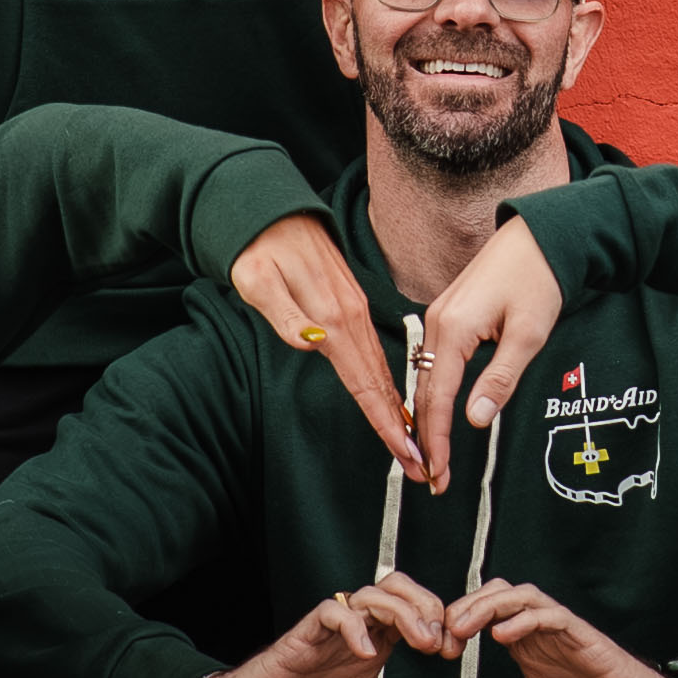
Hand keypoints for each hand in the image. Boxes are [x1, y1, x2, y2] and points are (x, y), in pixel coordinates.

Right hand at [174, 587, 461, 677]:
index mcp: (370, 654)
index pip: (414, 614)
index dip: (440, 623)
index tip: (454, 653)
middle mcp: (352, 638)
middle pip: (397, 590)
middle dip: (426, 605)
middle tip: (440, 641)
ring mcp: (327, 636)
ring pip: (369, 594)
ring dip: (400, 611)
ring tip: (418, 641)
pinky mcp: (299, 640)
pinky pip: (329, 613)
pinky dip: (352, 624)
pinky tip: (365, 651)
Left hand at [218, 214, 433, 478]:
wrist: (270, 213)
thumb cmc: (256, 251)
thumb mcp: (256, 281)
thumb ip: (284, 315)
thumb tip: (310, 343)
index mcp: (330, 317)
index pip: (363, 381)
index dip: (384, 420)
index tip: (404, 450)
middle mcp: (350, 315)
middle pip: (381, 381)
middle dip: (401, 425)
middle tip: (421, 464)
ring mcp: (353, 309)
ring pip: (381, 367)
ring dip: (398, 406)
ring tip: (413, 441)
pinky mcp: (350, 304)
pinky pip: (373, 351)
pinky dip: (387, 380)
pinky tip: (394, 396)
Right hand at [412, 217, 572, 451]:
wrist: (539, 237)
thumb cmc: (539, 280)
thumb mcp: (528, 334)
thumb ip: (500, 379)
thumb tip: (474, 419)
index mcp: (454, 329)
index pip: (438, 398)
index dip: (436, 440)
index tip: (436, 472)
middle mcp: (437, 322)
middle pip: (423, 392)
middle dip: (426, 438)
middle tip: (433, 478)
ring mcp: (439, 317)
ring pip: (424, 378)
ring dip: (427, 418)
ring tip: (432, 455)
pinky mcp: (448, 315)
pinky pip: (430, 362)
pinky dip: (431, 394)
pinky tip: (436, 414)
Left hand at [426, 586, 677, 677]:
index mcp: (530, 657)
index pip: (483, 620)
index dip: (454, 628)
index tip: (434, 653)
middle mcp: (544, 640)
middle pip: (495, 596)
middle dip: (462, 608)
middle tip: (440, 638)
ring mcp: (566, 637)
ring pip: (521, 595)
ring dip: (488, 605)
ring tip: (463, 627)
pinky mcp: (589, 641)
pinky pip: (554, 614)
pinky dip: (527, 617)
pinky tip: (503, 636)